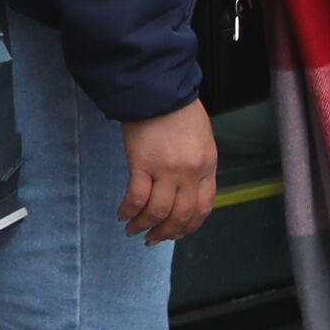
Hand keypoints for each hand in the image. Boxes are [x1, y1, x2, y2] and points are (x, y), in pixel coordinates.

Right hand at [120, 101, 217, 243]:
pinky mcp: (141, 165)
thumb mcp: (201, 139)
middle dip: (166, 233)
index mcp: (207, 165)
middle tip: (153, 239)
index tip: (177, 233)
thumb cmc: (179, 110)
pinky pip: (136, 198)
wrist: (158, 89)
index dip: (190, 226)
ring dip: (144, 226)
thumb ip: (198, 166)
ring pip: (157, 212)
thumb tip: (184, 193)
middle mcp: (190, 172)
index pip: (204, 207)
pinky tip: (122, 215)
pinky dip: (129, 211)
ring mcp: (166, 170)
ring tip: (133, 230)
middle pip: (180, 215)